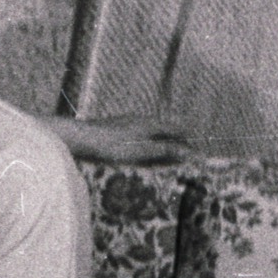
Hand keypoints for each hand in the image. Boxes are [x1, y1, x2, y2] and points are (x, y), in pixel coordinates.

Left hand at [49, 113, 189, 163]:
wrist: (77, 137)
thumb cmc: (109, 145)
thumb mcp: (140, 150)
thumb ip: (164, 150)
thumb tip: (190, 152)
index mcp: (150, 123)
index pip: (179, 129)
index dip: (190, 141)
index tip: (200, 154)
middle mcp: (141, 120)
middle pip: (167, 130)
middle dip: (179, 142)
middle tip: (189, 157)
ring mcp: (127, 123)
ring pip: (152, 132)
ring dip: (164, 143)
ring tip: (170, 155)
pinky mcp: (115, 130)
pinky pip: (139, 135)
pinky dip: (148, 144)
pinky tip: (142, 151)